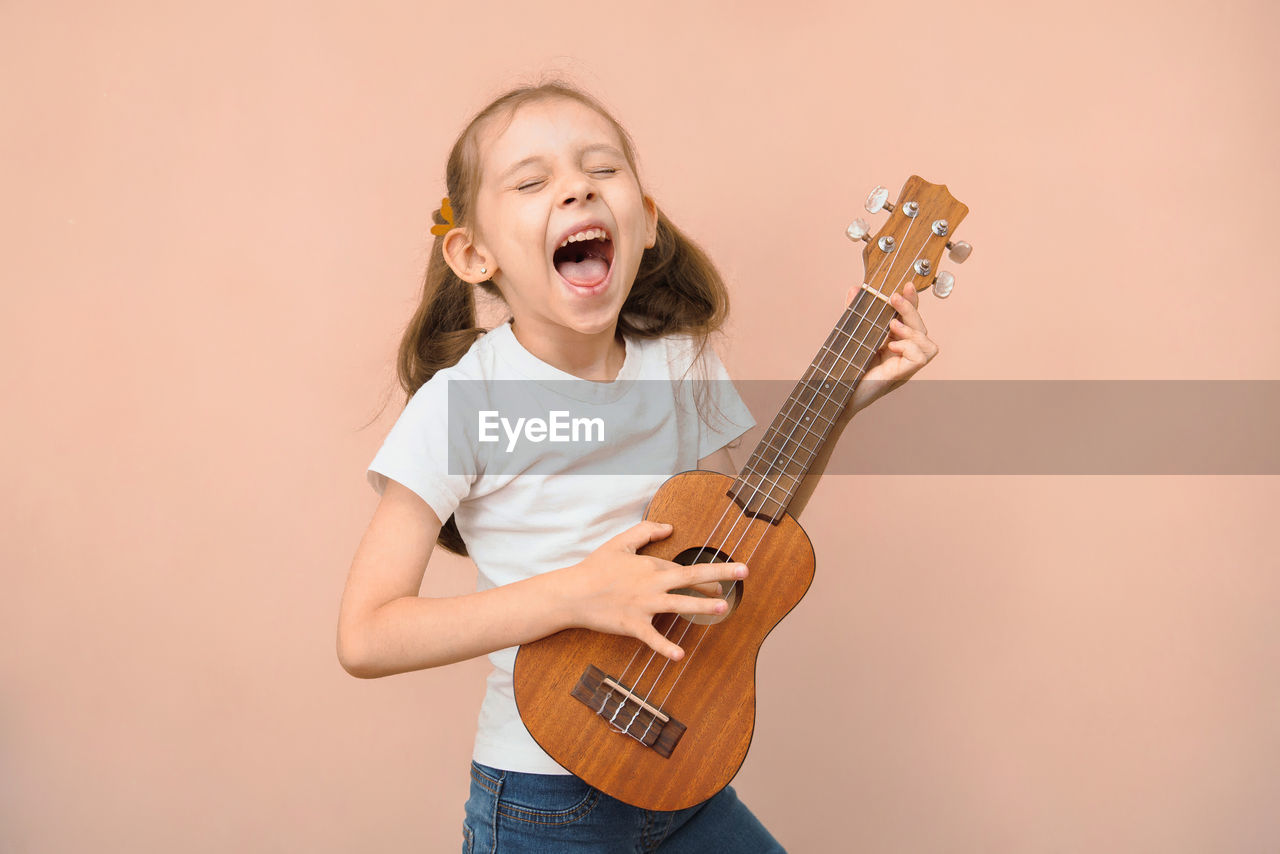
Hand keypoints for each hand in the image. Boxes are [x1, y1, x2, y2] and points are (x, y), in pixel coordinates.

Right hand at [558, 520, 748, 660]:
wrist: (572, 593)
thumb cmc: (595, 567)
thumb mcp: (620, 542)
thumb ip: (646, 530)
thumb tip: (670, 526)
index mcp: (651, 565)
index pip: (684, 569)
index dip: (708, 573)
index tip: (730, 574)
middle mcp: (652, 584)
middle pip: (690, 577)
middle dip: (719, 574)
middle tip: (743, 573)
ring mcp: (643, 605)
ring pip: (678, 604)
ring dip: (702, 605)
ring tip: (723, 607)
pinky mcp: (632, 624)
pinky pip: (652, 637)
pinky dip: (665, 647)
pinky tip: (680, 655)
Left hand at [843, 283, 938, 413]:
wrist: (835, 392)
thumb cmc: (844, 368)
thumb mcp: (852, 334)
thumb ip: (855, 313)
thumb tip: (856, 289)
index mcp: (894, 342)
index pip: (911, 319)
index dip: (913, 302)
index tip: (907, 285)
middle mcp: (902, 354)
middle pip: (921, 328)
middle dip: (911, 309)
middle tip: (893, 297)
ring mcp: (903, 366)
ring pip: (928, 345)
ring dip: (913, 330)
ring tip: (893, 325)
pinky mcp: (900, 376)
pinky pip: (921, 358)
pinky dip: (910, 347)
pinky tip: (892, 345)